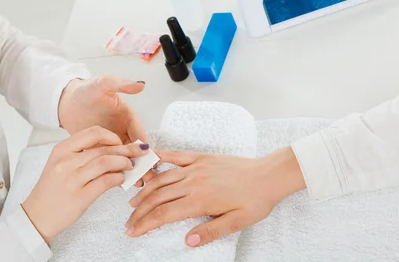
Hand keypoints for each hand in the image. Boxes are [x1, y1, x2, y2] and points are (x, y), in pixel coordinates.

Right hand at [22, 126, 150, 243]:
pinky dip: (118, 178)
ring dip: (123, 162)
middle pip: (103, 148)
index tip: (121, 142)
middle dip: (126, 149)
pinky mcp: (80, 196)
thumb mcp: (60, 164)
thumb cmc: (52, 190)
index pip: (92, 133)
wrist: (37, 215)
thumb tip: (111, 150)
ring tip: (131, 166)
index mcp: (61, 149)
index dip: (112, 136)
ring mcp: (72, 179)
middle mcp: (66, 161)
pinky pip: (105, 182)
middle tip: (139, 151)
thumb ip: (81, 154)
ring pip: (106, 162)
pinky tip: (122, 179)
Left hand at [58, 76, 152, 185]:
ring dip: (129, 168)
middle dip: (141, 163)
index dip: (145, 147)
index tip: (149, 159)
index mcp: (127, 116)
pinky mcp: (100, 148)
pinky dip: (114, 169)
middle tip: (146, 177)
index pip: (140, 134)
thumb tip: (139, 84)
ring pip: (123, 157)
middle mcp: (122, 129)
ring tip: (135, 183)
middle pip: (134, 149)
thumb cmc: (85, 91)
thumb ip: (120, 84)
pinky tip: (117, 180)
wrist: (67, 101)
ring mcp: (112, 140)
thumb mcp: (103, 84)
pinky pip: (109, 160)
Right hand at [125, 147, 305, 246]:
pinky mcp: (200, 158)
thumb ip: (210, 232)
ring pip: (162, 179)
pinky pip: (175, 156)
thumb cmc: (255, 201)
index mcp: (200, 200)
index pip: (164, 213)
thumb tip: (187, 241)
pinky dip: (159, 157)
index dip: (145, 223)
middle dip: (140, 211)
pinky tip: (148, 160)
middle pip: (158, 197)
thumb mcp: (236, 222)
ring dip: (145, 190)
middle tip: (129, 222)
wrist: (269, 175)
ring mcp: (195, 168)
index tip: (133, 231)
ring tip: (133, 202)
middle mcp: (193, 182)